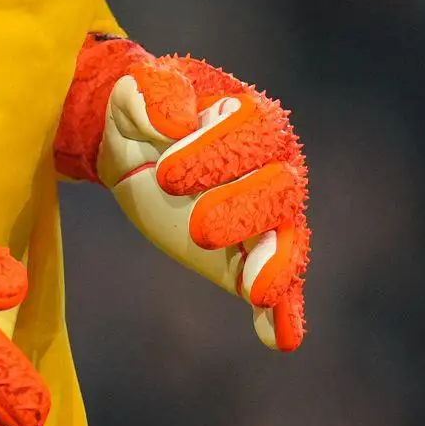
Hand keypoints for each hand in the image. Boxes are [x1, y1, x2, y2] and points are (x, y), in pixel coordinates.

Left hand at [54, 36, 309, 349]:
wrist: (137, 148)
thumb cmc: (146, 108)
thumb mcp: (139, 87)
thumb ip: (155, 93)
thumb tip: (175, 123)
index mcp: (252, 118)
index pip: (254, 136)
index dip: (216, 155)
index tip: (167, 174)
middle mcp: (273, 168)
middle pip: (279, 192)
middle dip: (243, 211)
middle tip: (200, 228)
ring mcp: (265, 219)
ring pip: (287, 240)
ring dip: (276, 265)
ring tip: (259, 291)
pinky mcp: (248, 260)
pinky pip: (278, 287)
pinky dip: (284, 313)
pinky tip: (280, 338)